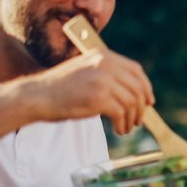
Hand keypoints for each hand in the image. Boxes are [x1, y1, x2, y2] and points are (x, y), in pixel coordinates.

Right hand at [23, 48, 153, 134]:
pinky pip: (121, 113)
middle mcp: (105, 64)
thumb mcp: (86, 71)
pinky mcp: (99, 97)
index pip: (135, 70)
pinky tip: (119, 130)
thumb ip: (107, 74)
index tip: (149, 101)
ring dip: (131, 118)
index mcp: (103, 56)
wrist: (38, 96)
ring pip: (131, 102)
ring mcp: (103, 80)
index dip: (145, 87)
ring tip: (126, 127)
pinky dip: (123, 124)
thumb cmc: (61, 88)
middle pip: (137, 87)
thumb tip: (135, 92)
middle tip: (138, 119)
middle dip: (141, 106)